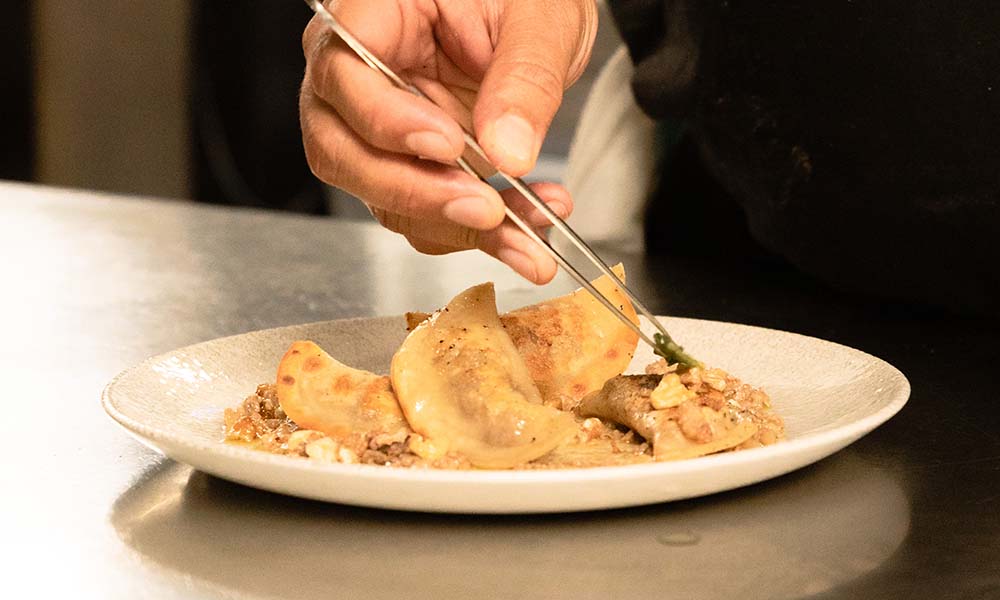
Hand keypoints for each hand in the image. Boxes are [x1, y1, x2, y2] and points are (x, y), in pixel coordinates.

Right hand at [300, 0, 597, 282]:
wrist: (539, 19)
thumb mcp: (540, 18)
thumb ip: (524, 78)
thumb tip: (508, 151)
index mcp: (373, 12)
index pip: (342, 73)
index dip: (385, 120)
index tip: (447, 145)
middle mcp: (359, 76)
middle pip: (341, 150)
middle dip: (415, 191)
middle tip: (484, 208)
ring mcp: (381, 129)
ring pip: (383, 196)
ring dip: (456, 226)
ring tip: (527, 230)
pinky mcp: (413, 166)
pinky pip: (427, 214)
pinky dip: (477, 232)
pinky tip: (528, 226)